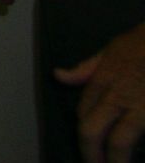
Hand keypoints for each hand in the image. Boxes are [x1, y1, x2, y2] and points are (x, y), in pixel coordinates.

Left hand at [58, 23, 144, 162]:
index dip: (84, 133)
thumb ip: (86, 68)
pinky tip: (137, 156)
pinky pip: (138, 135)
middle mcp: (116, 98)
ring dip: (114, 160)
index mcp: (101, 82)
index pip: (83, 114)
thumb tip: (58, 75)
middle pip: (92, 131)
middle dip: (90, 154)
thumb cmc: (143, 44)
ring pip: (119, 142)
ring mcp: (139, 109)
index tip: (89, 144)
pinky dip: (137, 149)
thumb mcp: (111, 49)